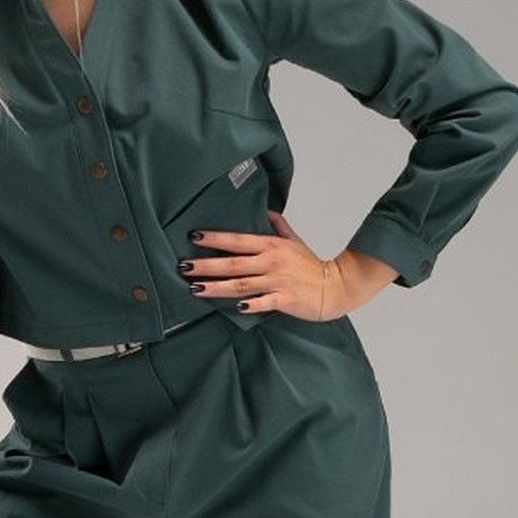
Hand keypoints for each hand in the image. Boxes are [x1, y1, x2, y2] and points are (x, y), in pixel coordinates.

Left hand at [178, 211, 397, 320]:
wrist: (334, 287)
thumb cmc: (311, 265)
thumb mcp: (293, 241)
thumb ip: (277, 225)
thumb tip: (265, 209)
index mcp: (271, 246)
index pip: (237, 240)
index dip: (215, 238)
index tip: (194, 237)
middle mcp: (271, 263)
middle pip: (232, 264)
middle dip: (205, 265)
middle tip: (183, 266)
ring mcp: (276, 282)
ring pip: (240, 285)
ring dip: (216, 287)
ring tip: (194, 288)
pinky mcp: (284, 300)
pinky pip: (263, 303)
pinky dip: (249, 305)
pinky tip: (234, 308)